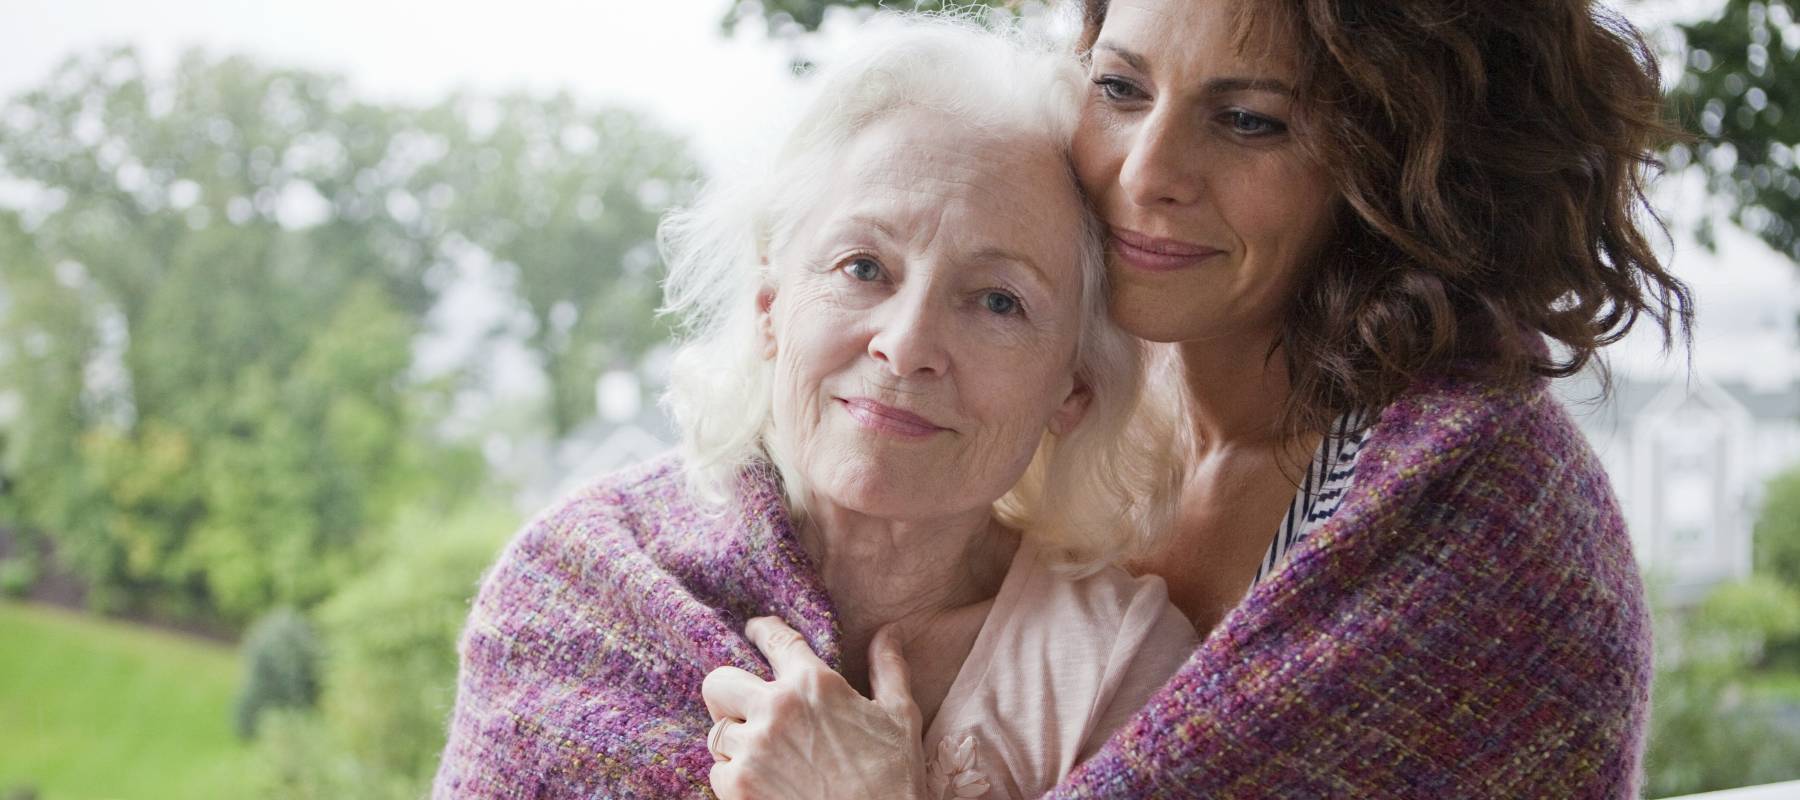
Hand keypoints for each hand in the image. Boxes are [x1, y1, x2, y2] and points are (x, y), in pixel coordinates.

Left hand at [701, 616, 928, 799]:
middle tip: (745, 705)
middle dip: (728, 692)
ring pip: (717, 731)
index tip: (754, 629)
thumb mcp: (900, 716)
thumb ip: (888, 669)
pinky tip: (760, 781)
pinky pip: (717, 771)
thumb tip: (888, 632)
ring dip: (735, 740)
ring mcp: (753, 750)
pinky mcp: (739, 788)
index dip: (761, 630)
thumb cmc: (894, 777)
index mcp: (814, 684)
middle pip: (719, 683)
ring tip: (759, 751)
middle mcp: (775, 709)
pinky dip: (733, 776)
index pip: (775, 640)